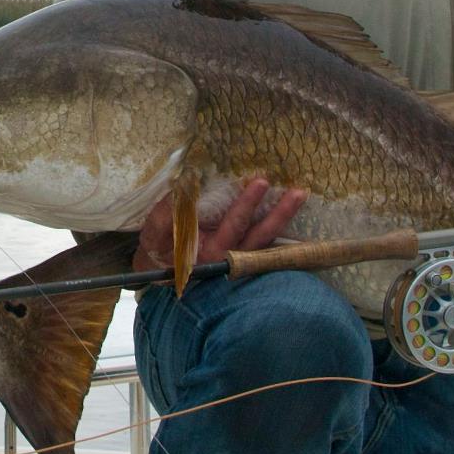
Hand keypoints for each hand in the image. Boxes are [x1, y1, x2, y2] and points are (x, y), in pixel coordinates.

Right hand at [133, 178, 307, 272]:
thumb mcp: (154, 234)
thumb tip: (182, 186)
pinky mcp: (244, 253)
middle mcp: (229, 258)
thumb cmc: (158, 250)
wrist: (161, 270)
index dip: (246, 206)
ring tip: (299, 194)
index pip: (232, 228)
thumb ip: (165, 215)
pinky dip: (280, 226)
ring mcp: (239, 256)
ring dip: (283, 217)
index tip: (260, 183)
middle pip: (258, 235)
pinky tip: (292, 207)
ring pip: (266, 238)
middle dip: (275, 212)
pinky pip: (267, 242)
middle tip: (292, 189)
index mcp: (209, 254)